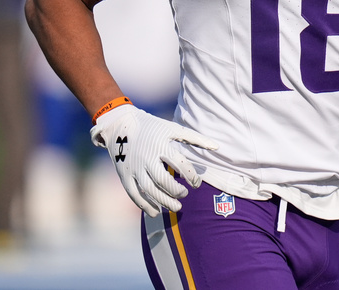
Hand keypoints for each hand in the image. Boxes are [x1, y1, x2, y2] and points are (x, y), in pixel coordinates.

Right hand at [90, 105, 218, 216]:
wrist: (120, 126)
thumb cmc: (152, 127)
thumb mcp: (173, 129)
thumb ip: (196, 138)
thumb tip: (217, 147)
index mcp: (161, 146)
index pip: (180, 164)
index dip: (191, 177)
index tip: (196, 184)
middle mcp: (146, 158)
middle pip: (163, 180)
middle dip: (176, 191)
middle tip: (184, 194)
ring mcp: (134, 168)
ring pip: (149, 190)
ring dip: (163, 201)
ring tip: (176, 207)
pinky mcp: (124, 176)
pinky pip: (134, 194)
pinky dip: (145, 206)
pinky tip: (156, 212)